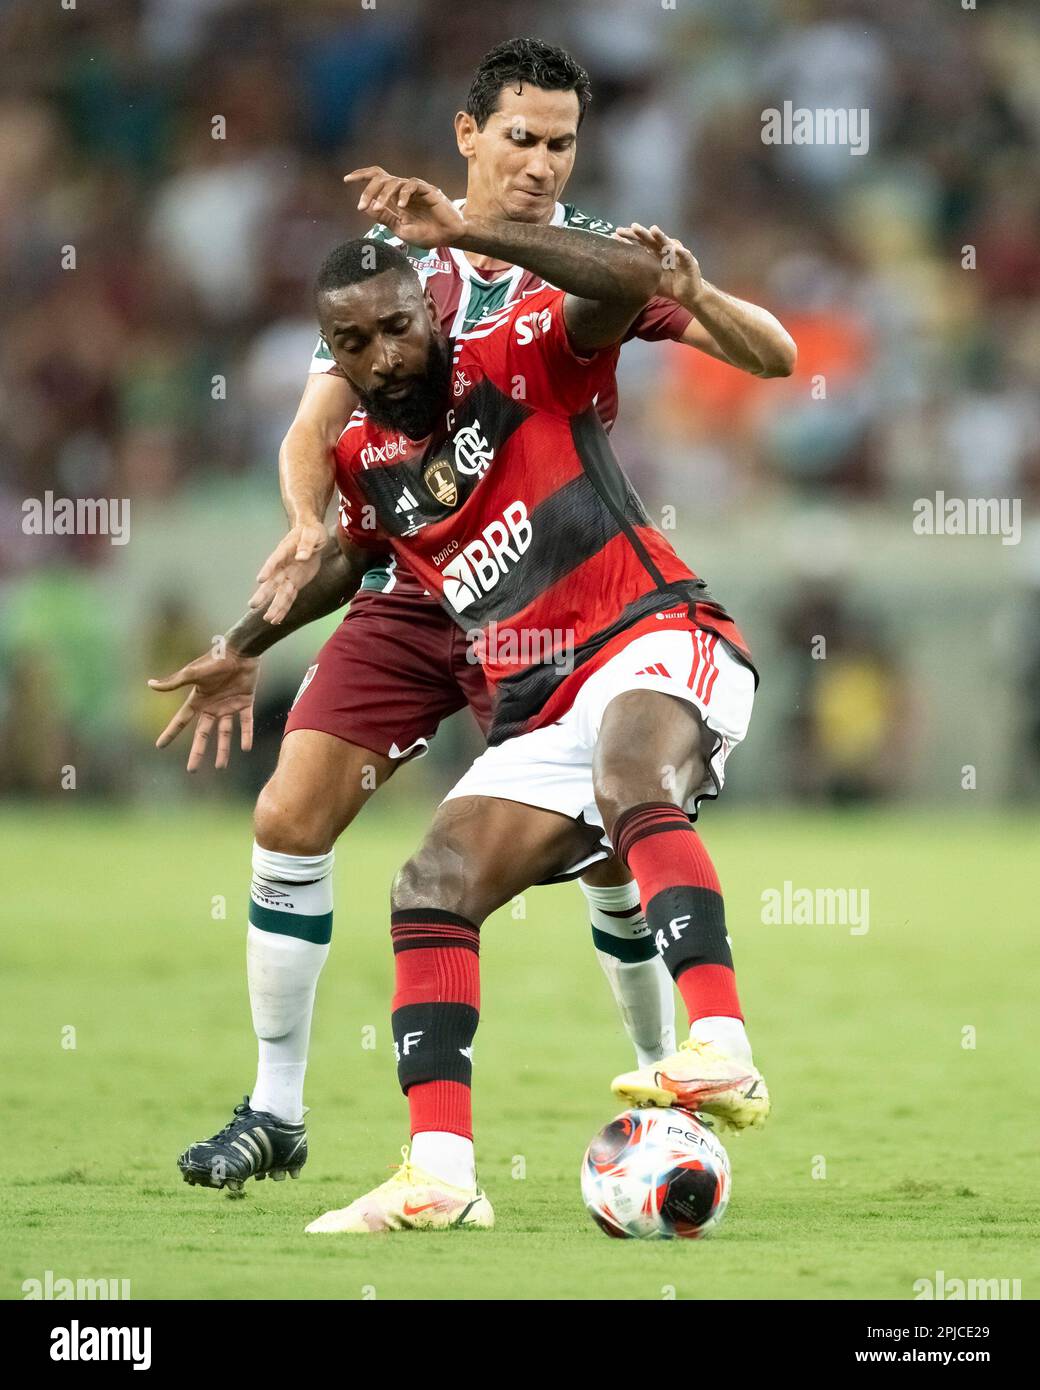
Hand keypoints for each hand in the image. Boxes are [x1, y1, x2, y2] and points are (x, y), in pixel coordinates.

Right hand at [149, 647, 258, 771]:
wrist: (240, 651)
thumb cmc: (215, 660)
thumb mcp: (192, 673)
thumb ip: (174, 682)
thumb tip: (150, 684)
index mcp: (198, 700)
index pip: (181, 721)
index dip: (171, 733)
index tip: (160, 745)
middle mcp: (212, 706)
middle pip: (202, 734)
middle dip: (197, 751)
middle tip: (191, 771)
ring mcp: (228, 706)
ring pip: (225, 733)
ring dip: (223, 749)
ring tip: (220, 766)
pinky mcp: (245, 703)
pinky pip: (245, 722)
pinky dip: (246, 734)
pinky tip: (245, 748)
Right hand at [254, 522, 327, 623]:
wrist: (311, 534)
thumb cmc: (311, 532)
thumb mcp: (312, 534)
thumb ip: (307, 545)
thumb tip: (301, 557)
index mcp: (284, 551)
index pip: (274, 560)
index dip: (267, 569)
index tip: (260, 579)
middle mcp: (282, 566)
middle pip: (272, 581)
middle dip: (264, 593)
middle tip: (253, 605)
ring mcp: (288, 575)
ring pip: (280, 593)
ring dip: (275, 606)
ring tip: (268, 619)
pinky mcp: (295, 583)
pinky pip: (289, 597)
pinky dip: (284, 608)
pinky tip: (277, 619)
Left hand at [344, 166, 465, 249]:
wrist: (449, 237)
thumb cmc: (427, 234)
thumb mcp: (400, 229)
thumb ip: (385, 217)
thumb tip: (366, 207)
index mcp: (396, 197)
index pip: (377, 179)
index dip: (362, 176)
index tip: (346, 180)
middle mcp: (404, 191)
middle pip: (382, 178)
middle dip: (368, 189)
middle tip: (361, 205)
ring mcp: (416, 189)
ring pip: (394, 182)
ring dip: (383, 195)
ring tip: (377, 208)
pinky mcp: (428, 190)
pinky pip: (412, 185)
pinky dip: (404, 194)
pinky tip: (401, 206)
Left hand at [615, 223, 704, 307]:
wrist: (688, 295)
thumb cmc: (669, 286)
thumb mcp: (650, 280)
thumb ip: (638, 274)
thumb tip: (618, 273)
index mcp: (655, 253)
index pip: (641, 242)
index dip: (630, 237)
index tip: (616, 233)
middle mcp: (666, 250)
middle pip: (652, 240)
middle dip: (642, 233)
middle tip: (632, 226)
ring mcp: (678, 255)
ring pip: (668, 244)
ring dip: (661, 236)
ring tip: (653, 230)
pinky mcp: (689, 263)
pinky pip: (684, 256)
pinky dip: (680, 252)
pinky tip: (675, 248)